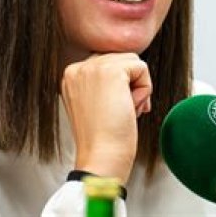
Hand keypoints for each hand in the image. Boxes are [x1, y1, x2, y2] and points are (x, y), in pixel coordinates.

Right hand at [61, 53, 151, 183]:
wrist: (101, 157)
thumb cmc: (103, 138)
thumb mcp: (95, 103)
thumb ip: (104, 82)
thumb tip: (132, 68)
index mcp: (71, 76)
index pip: (107, 63)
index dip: (120, 87)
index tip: (113, 111)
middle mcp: (77, 68)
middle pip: (121, 59)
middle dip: (129, 85)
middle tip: (121, 112)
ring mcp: (92, 67)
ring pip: (133, 62)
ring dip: (137, 88)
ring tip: (124, 110)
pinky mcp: (111, 71)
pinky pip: (142, 68)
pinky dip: (145, 90)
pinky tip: (130, 108)